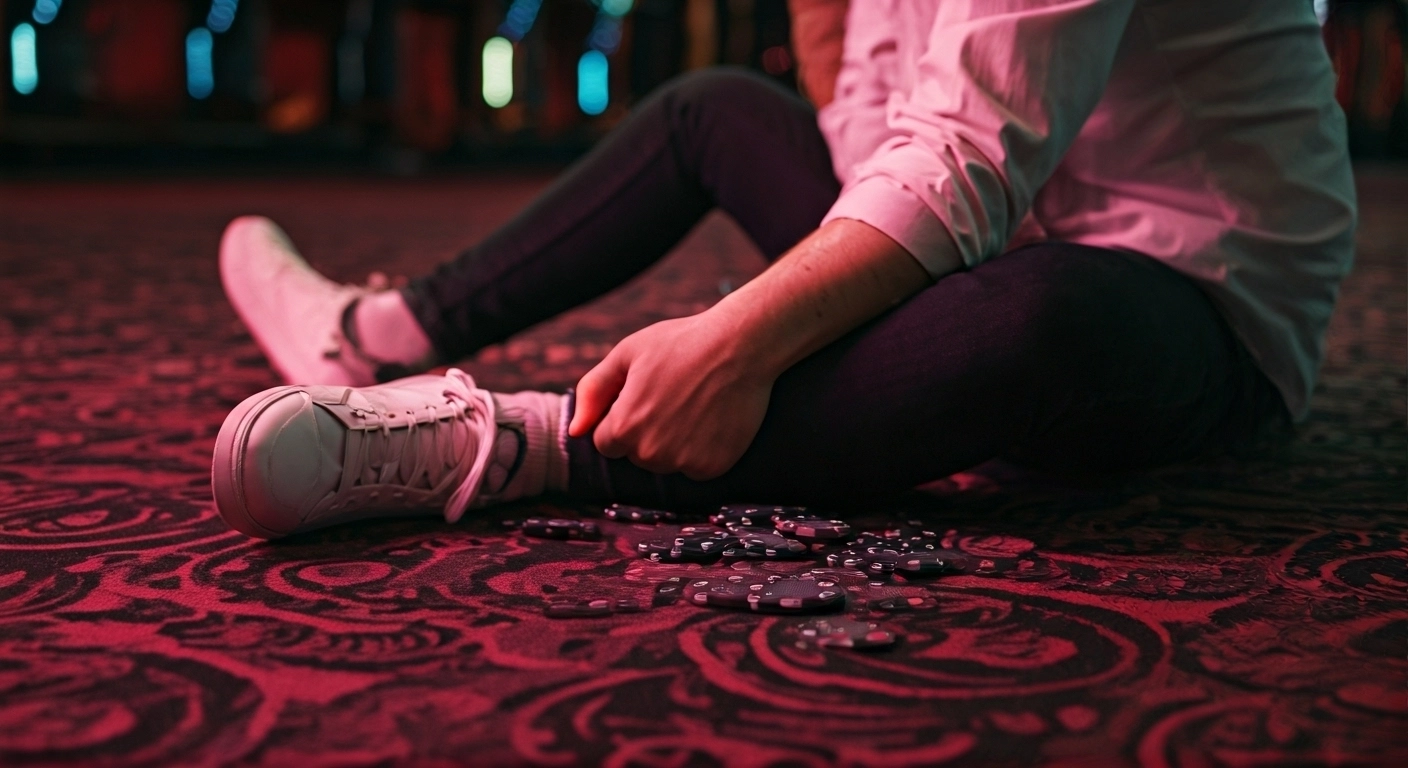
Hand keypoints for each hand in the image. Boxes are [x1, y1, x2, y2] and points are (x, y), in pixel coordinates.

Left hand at [568, 312, 773, 480]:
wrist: (741, 346)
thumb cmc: (681, 343)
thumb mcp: (627, 354)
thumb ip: (593, 392)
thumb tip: (575, 432)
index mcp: (623, 427)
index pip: (607, 441)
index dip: (623, 417)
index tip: (646, 396)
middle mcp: (650, 453)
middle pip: (637, 454)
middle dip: (647, 431)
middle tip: (674, 396)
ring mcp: (683, 463)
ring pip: (666, 463)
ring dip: (674, 443)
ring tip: (694, 406)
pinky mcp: (712, 467)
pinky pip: (695, 468)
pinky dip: (702, 450)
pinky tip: (713, 419)